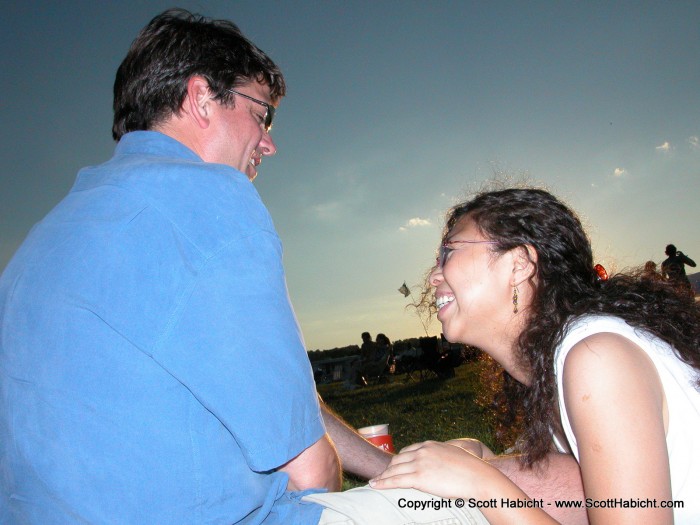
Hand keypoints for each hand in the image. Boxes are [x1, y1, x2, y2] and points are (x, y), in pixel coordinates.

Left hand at [369, 440, 499, 499]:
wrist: (478, 477)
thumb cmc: (471, 470)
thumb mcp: (453, 455)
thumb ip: (442, 456)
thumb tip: (442, 464)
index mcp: (430, 445)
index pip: (408, 451)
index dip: (399, 460)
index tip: (394, 465)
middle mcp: (422, 451)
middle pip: (398, 459)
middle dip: (389, 468)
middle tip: (383, 475)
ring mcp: (419, 463)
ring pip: (394, 470)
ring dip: (383, 476)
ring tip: (375, 481)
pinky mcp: (419, 478)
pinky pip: (395, 480)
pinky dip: (383, 483)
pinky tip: (375, 485)